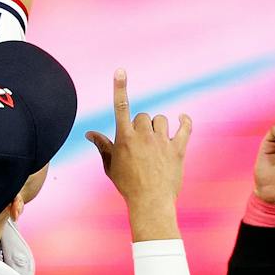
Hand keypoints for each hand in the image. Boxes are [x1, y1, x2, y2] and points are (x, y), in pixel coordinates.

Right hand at [84, 69, 192, 240]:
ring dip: (158, 127)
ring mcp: (161, 141)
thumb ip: (102, 146)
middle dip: (142, 127)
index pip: (121, 107)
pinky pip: (185, 127)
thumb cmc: (128, 186)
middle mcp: (143, 136)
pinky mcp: (177, 149)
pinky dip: (184, 122)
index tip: (120, 70)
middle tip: (141, 145)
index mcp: (124, 138)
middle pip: (143, 116)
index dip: (120, 87)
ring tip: (156, 143)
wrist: (150, 203)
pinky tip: (182, 119)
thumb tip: (89, 133)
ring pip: (161, 120)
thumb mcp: (110, 166)